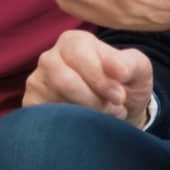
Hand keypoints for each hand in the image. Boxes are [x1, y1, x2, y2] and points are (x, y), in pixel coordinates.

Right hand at [23, 29, 153, 125]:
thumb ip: (129, 64)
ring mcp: (37, 82)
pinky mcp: (32, 105)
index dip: (101, 80)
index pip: (80, 57)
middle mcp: (50, 58)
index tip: (120, 97)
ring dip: (85, 117)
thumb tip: (118, 70)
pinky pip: (44, 120)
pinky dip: (69, 128)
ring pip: (54, 103)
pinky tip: (84, 125)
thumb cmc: (125, 83)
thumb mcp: (137, 69)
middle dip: (93, 101)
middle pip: (63, 80)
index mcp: (73, 41)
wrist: (116, 108)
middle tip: (114, 111)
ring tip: (104, 118)